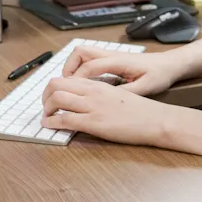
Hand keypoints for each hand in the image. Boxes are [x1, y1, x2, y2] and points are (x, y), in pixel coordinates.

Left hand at [41, 77, 174, 146]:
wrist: (156, 119)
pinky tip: (49, 124)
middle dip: (45, 95)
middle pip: (57, 84)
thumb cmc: (141, 110)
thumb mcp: (119, 95)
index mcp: (99, 84)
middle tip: (45, 105)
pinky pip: (65, 119)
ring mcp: (92, 106)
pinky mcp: (93, 122)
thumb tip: (87, 100)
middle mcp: (93, 91)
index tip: (53, 96)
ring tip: (46, 115)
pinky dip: (52, 121)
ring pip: (57, 98)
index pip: (67, 78)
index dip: (54, 87)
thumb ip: (101, 94)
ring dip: (46, 107)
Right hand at [61, 46, 184, 95]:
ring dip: (74, 66)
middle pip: (81, 52)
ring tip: (71, 86)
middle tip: (65, 86)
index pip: (89, 66)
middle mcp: (112, 55)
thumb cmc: (161, 74)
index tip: (68, 94)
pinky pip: (92, 59)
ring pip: (84, 53)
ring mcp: (112, 55)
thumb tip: (106, 100)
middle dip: (69, 67)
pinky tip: (85, 84)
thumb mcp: (147, 87)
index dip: (75, 80)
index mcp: (118, 61)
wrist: (172, 63)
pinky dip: (82, 68)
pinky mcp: (114, 59)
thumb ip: (126, 93)